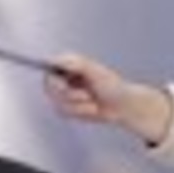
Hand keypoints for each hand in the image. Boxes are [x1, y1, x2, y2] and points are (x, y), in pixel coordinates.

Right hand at [45, 53, 172, 144]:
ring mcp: (65, 94)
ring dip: (78, 105)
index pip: (49, 67)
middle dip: (69, 94)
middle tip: (86, 95)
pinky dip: (80, 112)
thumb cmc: (113, 87)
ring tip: (93, 103)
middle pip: (50, 87)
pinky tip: (92, 109)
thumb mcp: (96, 72)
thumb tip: (57, 60)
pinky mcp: (68, 108)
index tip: (64, 84)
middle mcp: (64, 78)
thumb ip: (77, 63)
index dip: (52, 76)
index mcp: (70, 66)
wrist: (123, 106)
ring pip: (58, 102)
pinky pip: (64, 112)